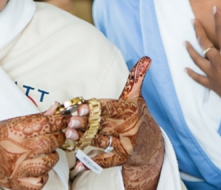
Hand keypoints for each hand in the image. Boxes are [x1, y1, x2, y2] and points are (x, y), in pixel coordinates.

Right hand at [0, 110, 67, 189]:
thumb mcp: (11, 122)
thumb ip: (35, 118)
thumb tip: (55, 109)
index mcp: (13, 131)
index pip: (44, 124)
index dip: (60, 120)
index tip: (65, 119)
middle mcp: (15, 150)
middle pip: (49, 142)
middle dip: (59, 137)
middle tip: (58, 134)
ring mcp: (16, 169)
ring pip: (49, 162)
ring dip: (53, 155)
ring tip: (46, 151)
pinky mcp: (17, 184)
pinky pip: (40, 181)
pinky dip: (43, 174)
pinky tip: (38, 167)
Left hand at [72, 57, 163, 189]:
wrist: (152, 145)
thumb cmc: (138, 116)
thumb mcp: (137, 97)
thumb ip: (136, 78)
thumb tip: (146, 58)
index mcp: (130, 110)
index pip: (111, 108)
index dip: (95, 108)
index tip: (80, 107)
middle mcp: (128, 127)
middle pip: (103, 124)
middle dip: (85, 124)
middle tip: (69, 122)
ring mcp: (126, 144)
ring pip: (102, 141)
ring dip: (84, 140)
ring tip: (68, 137)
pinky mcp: (122, 159)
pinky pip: (105, 161)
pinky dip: (91, 163)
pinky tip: (77, 163)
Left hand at [185, 9, 220, 115]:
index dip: (218, 19)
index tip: (214, 9)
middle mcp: (217, 61)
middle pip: (204, 43)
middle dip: (198, 30)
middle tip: (192, 21)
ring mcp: (212, 73)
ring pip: (197, 59)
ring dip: (190, 49)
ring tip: (184, 42)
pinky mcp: (212, 85)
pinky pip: (198, 78)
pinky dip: (191, 73)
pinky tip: (185, 70)